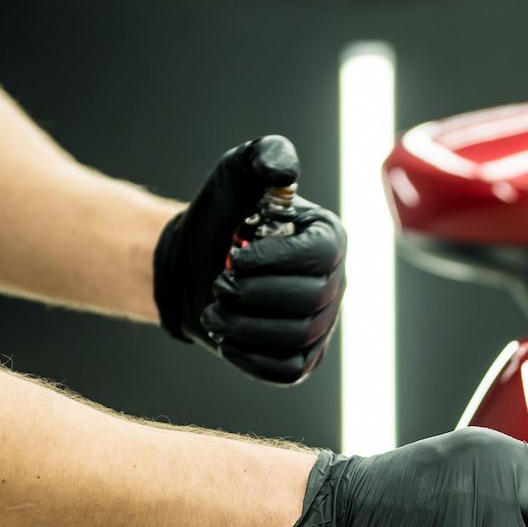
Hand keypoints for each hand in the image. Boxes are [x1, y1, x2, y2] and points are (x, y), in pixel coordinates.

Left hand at [152, 135, 346, 383]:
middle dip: (252, 295)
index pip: (320, 257)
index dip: (274, 262)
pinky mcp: (302, 358)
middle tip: (219, 284)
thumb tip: (285, 172)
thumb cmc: (219, 217)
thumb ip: (263, 156)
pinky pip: (287, 370)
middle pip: (309, 302)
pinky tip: (227, 339)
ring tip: (215, 310)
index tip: (236, 256)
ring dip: (244, 326)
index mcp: (328, 238)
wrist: (193, 263)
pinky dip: (251, 357)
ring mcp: (322, 324)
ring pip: (295, 338)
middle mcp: (334, 282)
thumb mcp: (236, 173)